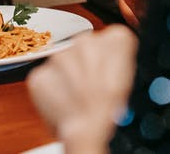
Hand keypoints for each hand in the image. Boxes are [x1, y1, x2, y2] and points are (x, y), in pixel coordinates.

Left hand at [27, 25, 137, 153]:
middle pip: (86, 48)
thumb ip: (117, 60)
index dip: (111, 59)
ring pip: (64, 62)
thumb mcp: (129, 79)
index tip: (110, 73)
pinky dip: (52, 90)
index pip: (113, 39)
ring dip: (69, 77)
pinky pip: (47, 77)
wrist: (89, 130)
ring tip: (79, 99)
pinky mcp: (40, 73)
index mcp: (115, 39)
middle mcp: (85, 41)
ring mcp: (58, 57)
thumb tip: (110, 60)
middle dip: (87, 65)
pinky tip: (64, 103)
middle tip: (93, 89)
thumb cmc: (112, 110)